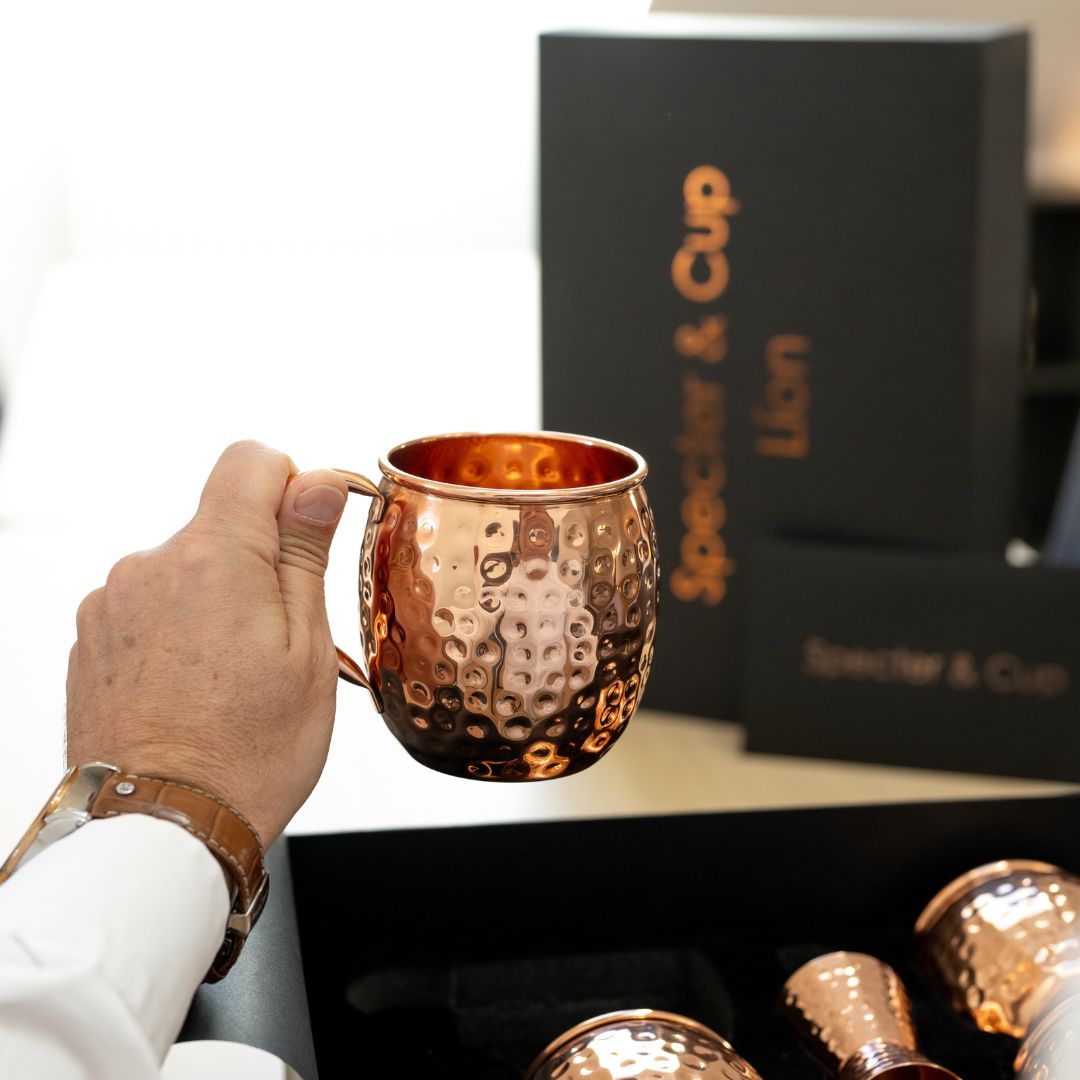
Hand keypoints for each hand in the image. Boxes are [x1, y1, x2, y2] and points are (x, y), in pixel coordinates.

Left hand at [65, 441, 349, 846]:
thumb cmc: (247, 754)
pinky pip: (149, 607)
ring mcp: (110, 604)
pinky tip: (194, 689)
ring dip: (214, 601)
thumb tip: (317, 483)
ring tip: (232, 678)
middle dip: (257, 563)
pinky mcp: (90, 640)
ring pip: (185, 570)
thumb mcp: (306, 648)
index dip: (291, 486)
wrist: (163, 832)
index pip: (251, 460)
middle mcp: (149, 567)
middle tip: (277, 641)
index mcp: (213, 558)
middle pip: (219, 523)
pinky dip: (177, 631)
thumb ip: (304, 551)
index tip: (305, 535)